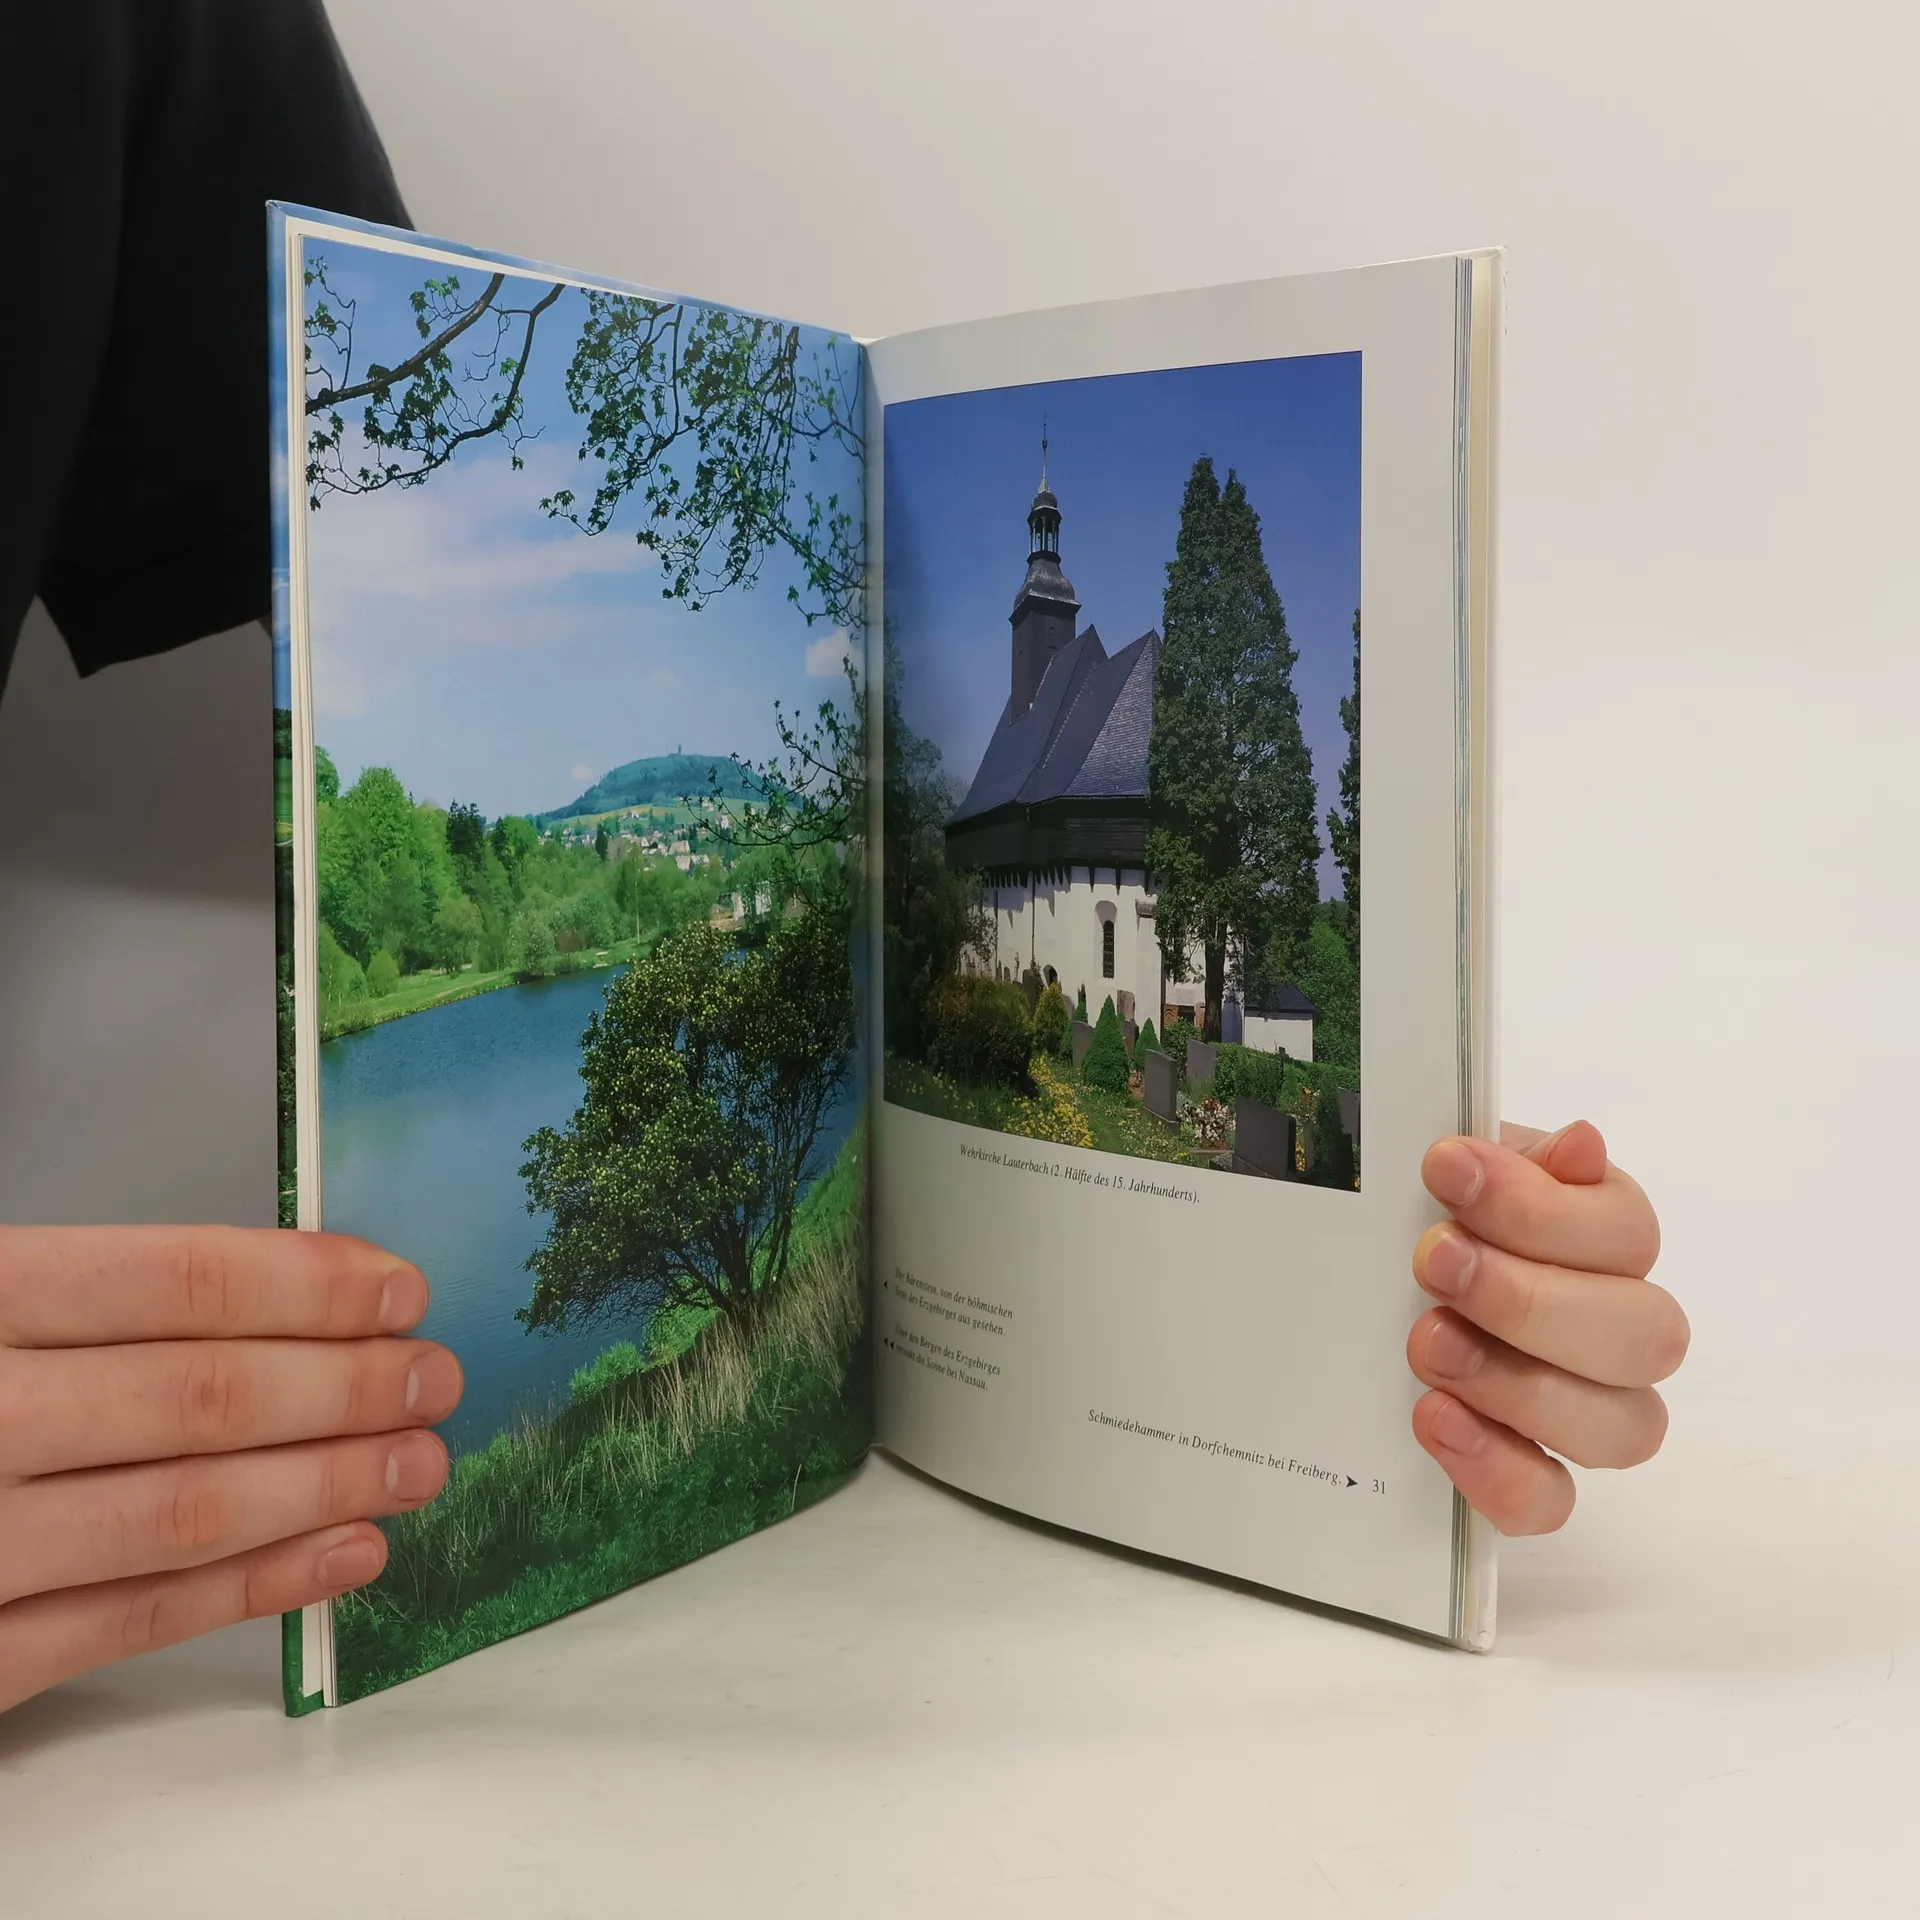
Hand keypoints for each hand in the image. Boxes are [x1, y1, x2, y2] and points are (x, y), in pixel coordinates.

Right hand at [0, 1227, 460, 1713]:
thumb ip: (85, 1300)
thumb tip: (285, 1290)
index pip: (170, 1285)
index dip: (304, 1288)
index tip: (398, 1290)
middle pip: (196, 1400)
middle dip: (343, 1390)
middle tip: (434, 1379)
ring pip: (180, 1514)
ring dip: (325, 1487)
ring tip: (417, 1465)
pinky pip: (126, 1621)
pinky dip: (252, 1587)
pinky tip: (343, 1554)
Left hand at [1406, 1121, 1683, 1533]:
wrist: (1361, 1272)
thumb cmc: (1426, 1213)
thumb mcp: (1455, 1168)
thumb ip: (1516, 1159)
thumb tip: (1582, 1145)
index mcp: (1604, 1234)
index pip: (1623, 1231)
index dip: (1538, 1208)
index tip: (1447, 1169)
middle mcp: (1616, 1326)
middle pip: (1643, 1335)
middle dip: (1529, 1299)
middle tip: (1434, 1262)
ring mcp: (1586, 1409)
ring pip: (1622, 1427)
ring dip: (1520, 1385)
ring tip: (1427, 1342)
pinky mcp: (1533, 1473)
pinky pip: (1552, 1501)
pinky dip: (1499, 1468)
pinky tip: (1437, 1419)